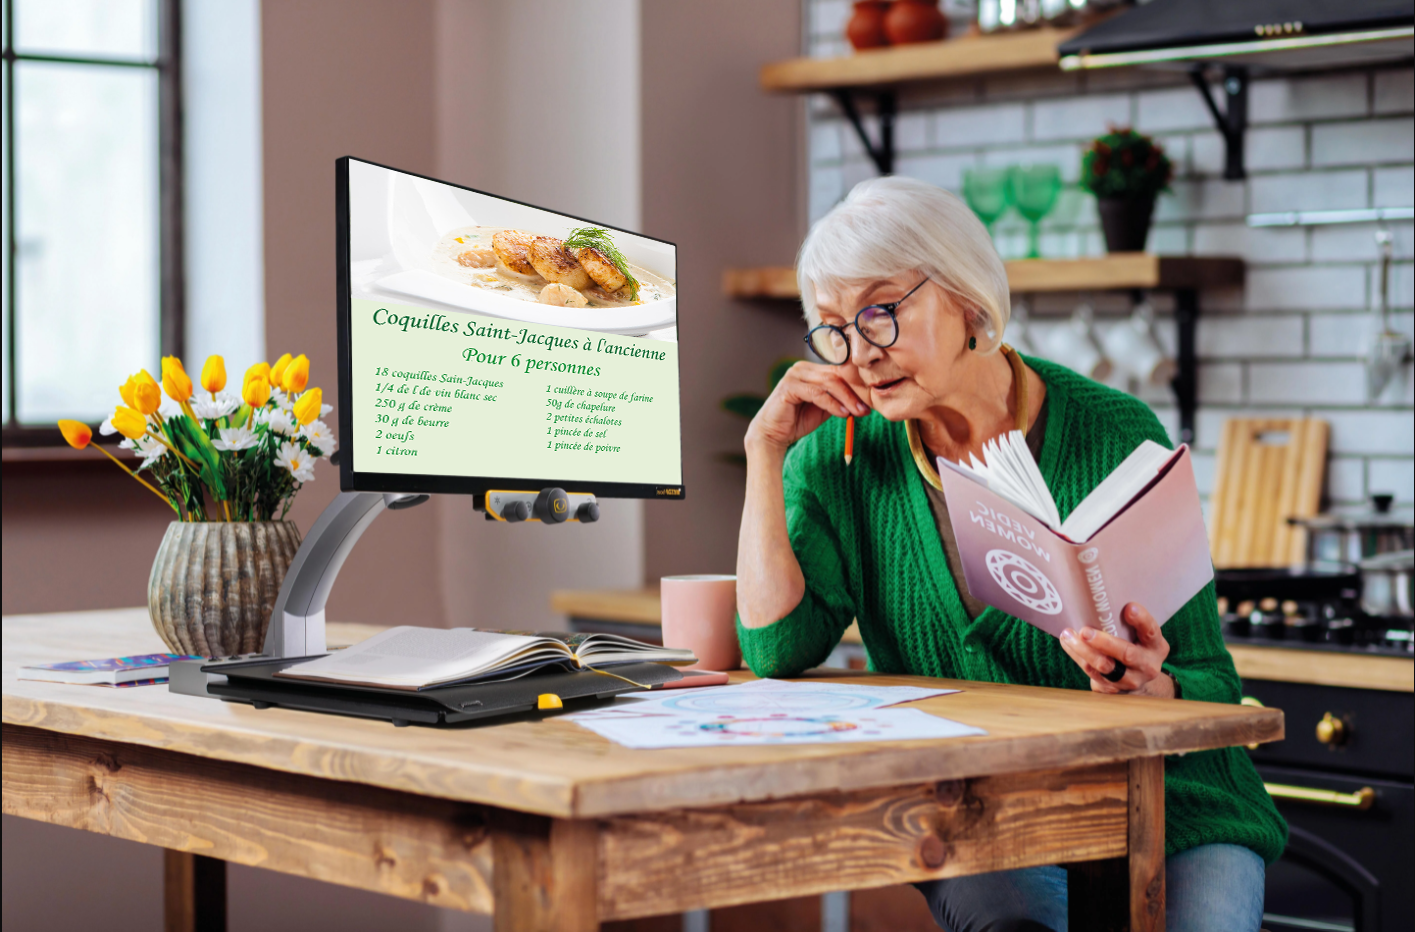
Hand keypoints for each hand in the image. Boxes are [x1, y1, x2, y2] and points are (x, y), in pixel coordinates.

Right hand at [744, 361, 870, 457]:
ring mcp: (794, 375)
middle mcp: (803, 368)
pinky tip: (843, 414)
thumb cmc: (798, 420)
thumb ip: (840, 399)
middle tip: (867, 409)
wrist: (773, 434)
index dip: (856, 385)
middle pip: (836, 375)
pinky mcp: (789, 386)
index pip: (839, 371)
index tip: (871, 401)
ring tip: (857, 413)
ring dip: (846, 399)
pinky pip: (816, 393)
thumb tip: (865, 400)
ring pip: (828, 382)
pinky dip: (832, 404)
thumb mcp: (825, 408)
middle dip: (854, 393)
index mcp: (812, 369)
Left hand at [1059, 603, 1173, 697]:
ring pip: (1105, 666)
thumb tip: (1098, 598)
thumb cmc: (1134, 647)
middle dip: (1104, 642)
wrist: (1137, 681)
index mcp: (1156, 646)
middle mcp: (1147, 665)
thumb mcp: (1140, 636)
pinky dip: (1077, 656)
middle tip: (1085, 631)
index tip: (1128, 608)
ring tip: (1068, 635)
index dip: (1142, 620)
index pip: (1151, 631)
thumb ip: (1127, 624)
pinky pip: (1092, 672)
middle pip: (1127, 654)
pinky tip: (1067, 644)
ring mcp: (1131, 680)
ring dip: (1083, 650)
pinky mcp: (1113, 688)